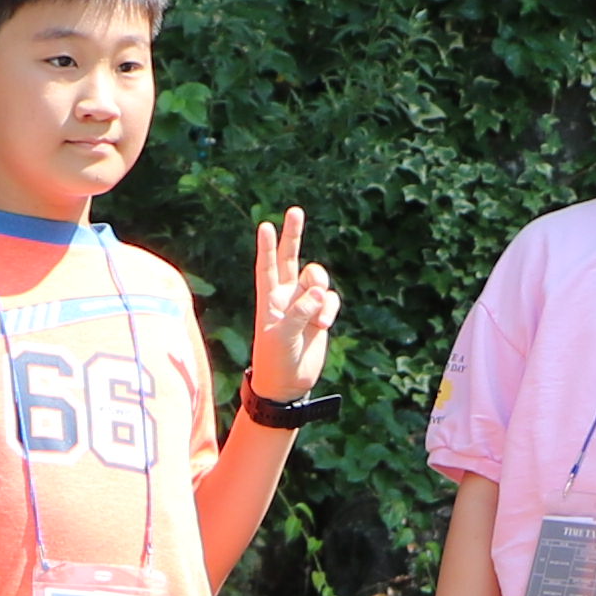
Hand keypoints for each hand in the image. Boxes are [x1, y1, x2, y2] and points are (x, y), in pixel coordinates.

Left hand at [248, 209, 341, 403]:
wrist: (288, 385)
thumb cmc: (275, 361)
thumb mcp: (282, 336)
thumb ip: (300, 311)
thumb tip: (320, 292)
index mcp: (269, 299)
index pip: (267, 267)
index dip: (268, 247)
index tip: (266, 226)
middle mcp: (286, 296)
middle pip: (291, 258)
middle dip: (293, 235)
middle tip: (294, 211)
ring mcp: (304, 304)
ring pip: (317, 279)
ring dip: (319, 289)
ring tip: (316, 314)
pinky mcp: (320, 316)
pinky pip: (330, 299)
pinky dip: (329, 309)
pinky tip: (322, 324)